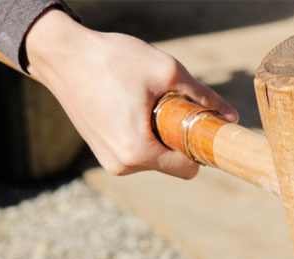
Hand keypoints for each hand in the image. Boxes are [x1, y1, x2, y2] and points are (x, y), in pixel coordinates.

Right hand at [24, 8, 237, 179]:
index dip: (200, 148)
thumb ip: (202, 96)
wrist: (62, 54)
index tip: (201, 125)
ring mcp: (109, 160)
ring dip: (159, 136)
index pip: (188, 169)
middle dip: (178, 140)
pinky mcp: (101, 152)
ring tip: (145, 103)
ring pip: (154, 158)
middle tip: (171, 106)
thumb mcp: (166, 71)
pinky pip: (136, 151)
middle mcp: (122, 165)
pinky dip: (142, 134)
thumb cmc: (112, 59)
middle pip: (172, 164)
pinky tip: (131, 107)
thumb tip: (231, 116)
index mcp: (138, 152)